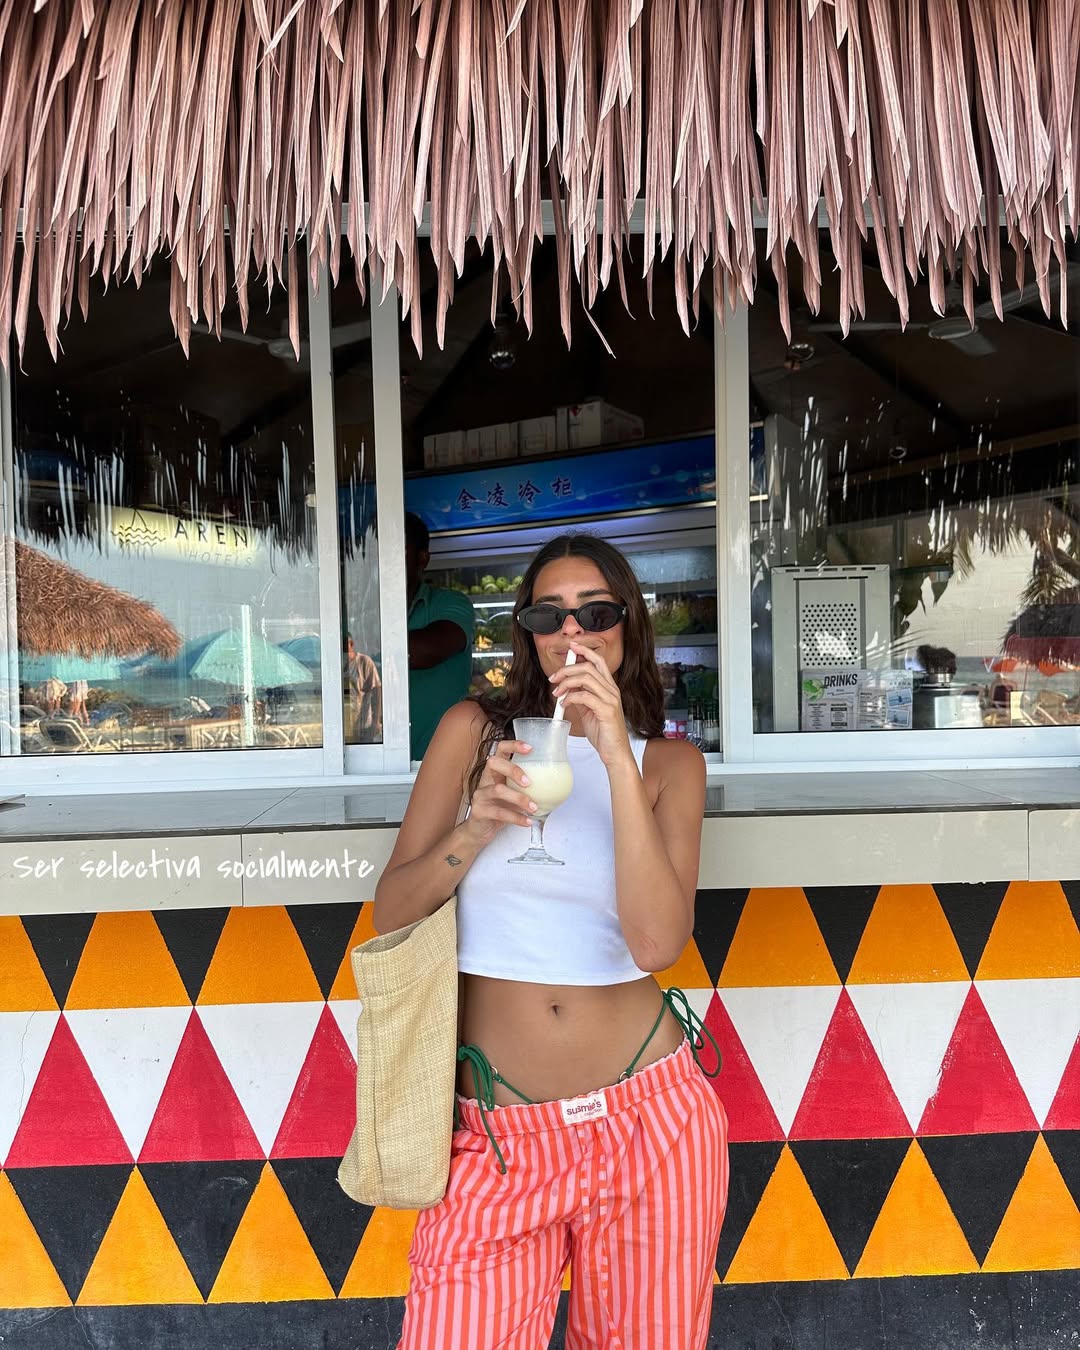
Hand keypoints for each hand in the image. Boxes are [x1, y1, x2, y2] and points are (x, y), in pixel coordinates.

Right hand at [459, 738, 537, 846]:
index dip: (513, 746)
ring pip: (498, 790)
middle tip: (529, 782)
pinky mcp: (479, 811)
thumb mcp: (511, 794)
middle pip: (494, 763)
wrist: (479, 831)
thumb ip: (525, 788)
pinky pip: (499, 813)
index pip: (500, 749)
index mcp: (495, 771)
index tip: (530, 748)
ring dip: (519, 798)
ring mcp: (480, 795)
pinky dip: (516, 817)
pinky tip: (527, 821)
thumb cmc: (498, 809)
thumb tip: (552, 785)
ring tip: (533, 807)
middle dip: (513, 770)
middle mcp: (485, 779)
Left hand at [548, 642, 632, 766]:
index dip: (585, 651)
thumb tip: (566, 688)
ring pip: (586, 678)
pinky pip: (584, 696)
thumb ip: (581, 697)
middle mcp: (612, 690)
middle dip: (567, 670)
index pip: (599, 662)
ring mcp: (611, 700)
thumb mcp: (590, 711)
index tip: (572, 646)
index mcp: (610, 688)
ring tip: (556, 694)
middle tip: (553, 678)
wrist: (615, 753)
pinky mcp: (606, 711)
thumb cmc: (604, 733)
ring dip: (566, 683)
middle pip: (588, 667)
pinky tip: (563, 705)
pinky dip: (570, 698)